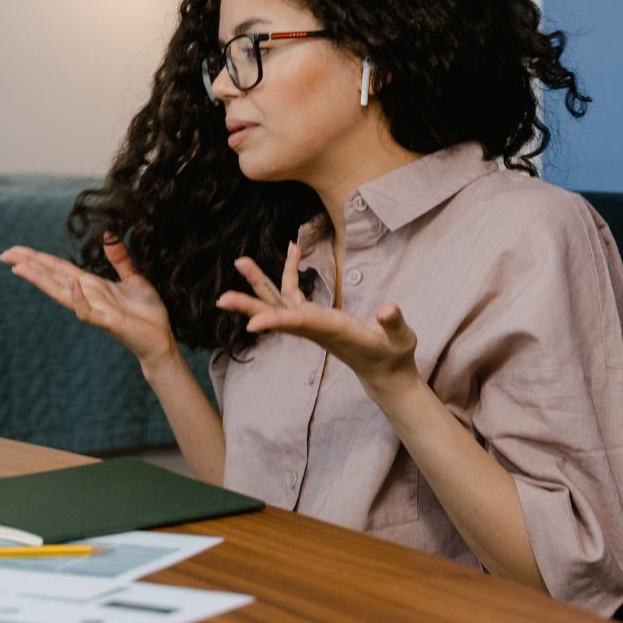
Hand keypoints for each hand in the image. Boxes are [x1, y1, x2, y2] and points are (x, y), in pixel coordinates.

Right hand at [0, 238, 175, 370]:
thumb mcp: (133, 277)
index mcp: (90, 284)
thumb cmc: (146, 312)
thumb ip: (119, 258)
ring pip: (61, 293)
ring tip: (19, 267)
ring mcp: (94, 309)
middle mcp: (86, 295)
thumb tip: (108, 233)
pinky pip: (88, 311)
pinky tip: (70, 286)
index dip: (37, 258)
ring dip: (40, 280)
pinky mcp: (108, 321)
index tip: (15, 250)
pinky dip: (78, 300)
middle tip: (3, 254)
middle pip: (52, 276)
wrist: (161, 338)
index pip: (57, 268)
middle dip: (29, 265)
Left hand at [216, 242, 420, 411]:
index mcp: (331, 331)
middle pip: (275, 314)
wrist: (385, 373)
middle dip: (250, 305)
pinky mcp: (315, 316)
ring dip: (259, 281)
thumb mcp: (401, 339)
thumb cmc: (393, 355)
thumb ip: (394, 323)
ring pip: (278, 300)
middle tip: (221, 299)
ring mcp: (312, 321)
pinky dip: (289, 271)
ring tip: (240, 260)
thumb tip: (388, 309)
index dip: (276, 321)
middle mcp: (314, 327)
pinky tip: (293, 249)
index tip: (252, 323)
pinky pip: (294, 292)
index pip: (299, 325)